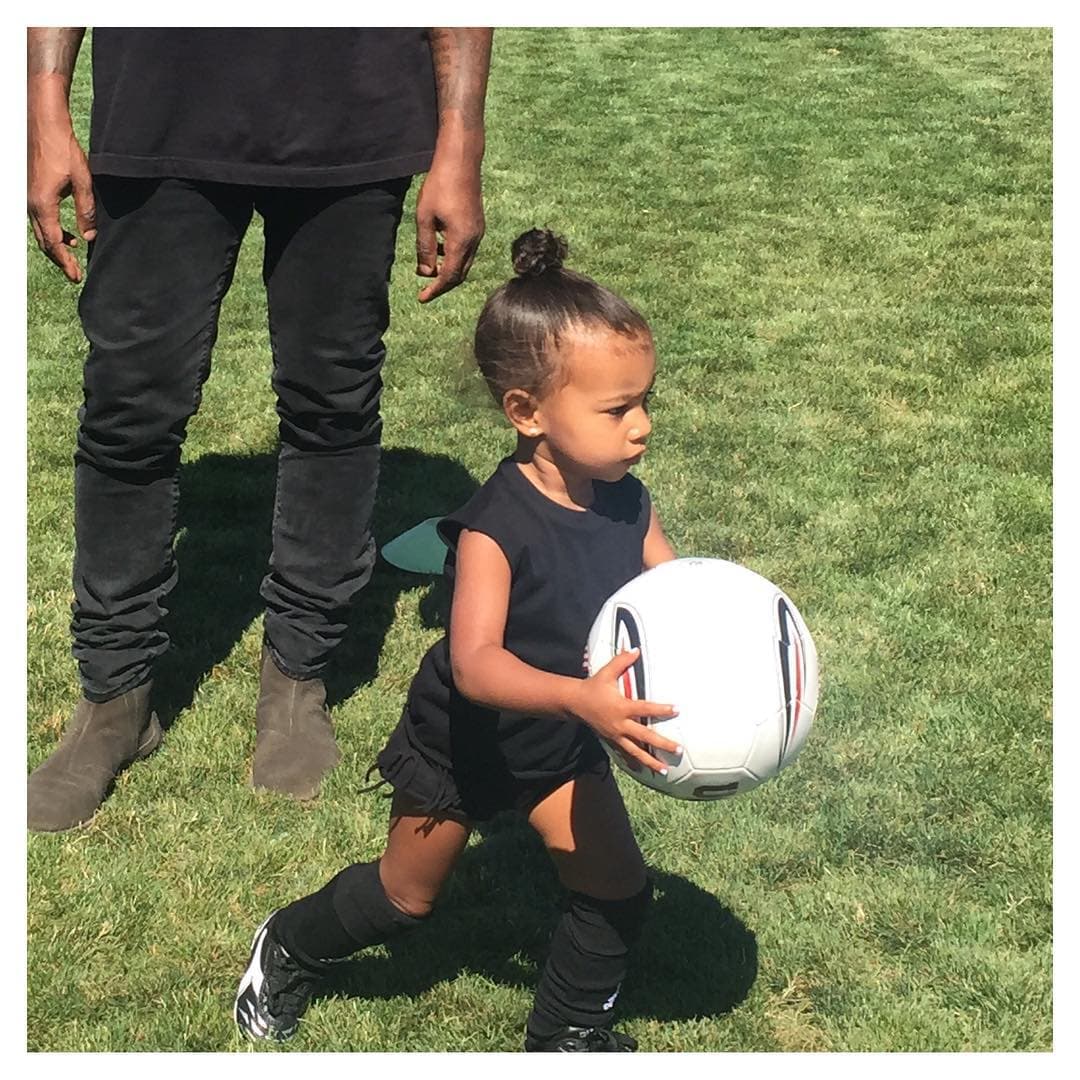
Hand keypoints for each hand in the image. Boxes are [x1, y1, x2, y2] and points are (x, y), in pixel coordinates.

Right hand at [27, 114, 94, 283]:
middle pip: (44, 241)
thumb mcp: (83, 182)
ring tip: (74, 254)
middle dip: (60, 259)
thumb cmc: (63, 149)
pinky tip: (69, 233)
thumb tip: (89, 237)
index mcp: (43, 204)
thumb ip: (87, 211)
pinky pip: (41, 219)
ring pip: (41, 231)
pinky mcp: (31, 191)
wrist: (45, 125)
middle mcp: (31, 204)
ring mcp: (28, 197)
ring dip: (57, 245)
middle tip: (75, 273)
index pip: (54, 243)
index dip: (66, 262)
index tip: (76, 276)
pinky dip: (53, 231)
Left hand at [414, 153, 483, 302]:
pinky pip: (467, 250)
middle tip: (425, 287)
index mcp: (461, 240)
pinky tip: (439, 247)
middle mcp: (474, 240)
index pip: (449, 276)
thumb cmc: (440, 185)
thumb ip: (425, 247)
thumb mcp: (424, 218)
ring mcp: (478, 232)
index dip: (435, 289)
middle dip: (442, 283)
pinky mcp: (478, 224)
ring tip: (428, 265)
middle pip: (460, 274)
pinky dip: (453, 256)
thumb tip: (426, 272)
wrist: (462, 161)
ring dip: (448, 269)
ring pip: (464, 262)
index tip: (422, 298)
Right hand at [570, 649, 680, 773]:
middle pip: (644, 736)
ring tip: (664, 770)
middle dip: (662, 744)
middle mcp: (620, 724)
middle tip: (678, 750)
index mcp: (621, 706)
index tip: (677, 709)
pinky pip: (625, 754)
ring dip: (650, 761)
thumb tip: (636, 650)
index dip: (662, 709)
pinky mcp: (611, 741)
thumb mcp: (606, 672)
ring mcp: (615, 735)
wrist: (574, 703)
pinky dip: (635, 763)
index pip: (646, 708)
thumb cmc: (593, 686)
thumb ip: (622, 661)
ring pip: (635, 751)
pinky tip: (645, 771)